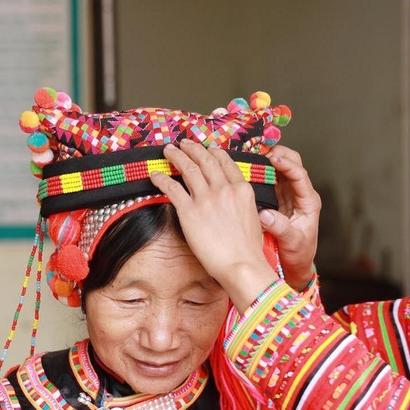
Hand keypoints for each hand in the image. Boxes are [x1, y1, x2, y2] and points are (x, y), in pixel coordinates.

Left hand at [149, 141, 278, 310]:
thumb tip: (236, 203)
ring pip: (187, 168)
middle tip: (185, 144)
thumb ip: (243, 205)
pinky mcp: (188, 211)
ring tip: (169, 151)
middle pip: (205, 160)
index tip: (208, 149)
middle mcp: (224, 189)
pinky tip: (155, 175)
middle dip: (193, 149)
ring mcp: (205, 198)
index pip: (226, 163)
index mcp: (242, 190)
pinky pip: (171, 188)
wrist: (241, 265)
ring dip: (176, 156)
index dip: (214, 153)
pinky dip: (161, 179)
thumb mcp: (254, 219)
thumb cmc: (249, 250)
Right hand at [261, 145, 320, 291]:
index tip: (272, 159)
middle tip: (260, 152)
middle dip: (278, 154)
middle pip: (293, 164)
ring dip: (267, 160)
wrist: (296, 264)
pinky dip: (261, 170)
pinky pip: (270, 178)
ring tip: (251, 156)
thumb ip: (280, 228)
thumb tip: (265, 214)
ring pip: (280, 168)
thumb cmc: (298, 254)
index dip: (287, 165)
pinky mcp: (278, 198)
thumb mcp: (291, 242)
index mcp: (308, 202)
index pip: (300, 175)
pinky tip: (248, 169)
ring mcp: (289, 195)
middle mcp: (300, 194)